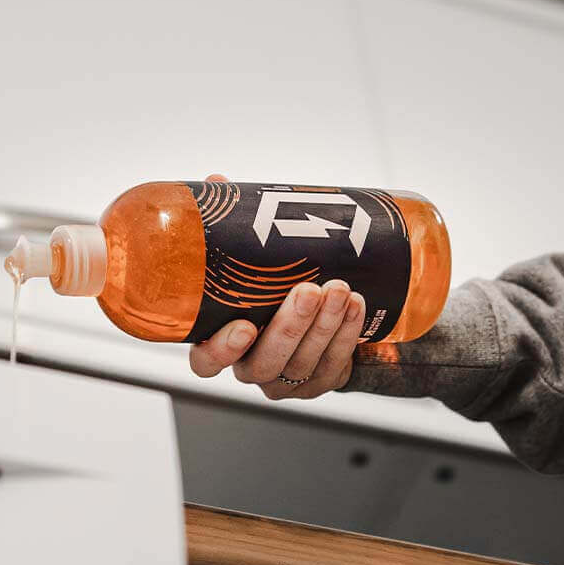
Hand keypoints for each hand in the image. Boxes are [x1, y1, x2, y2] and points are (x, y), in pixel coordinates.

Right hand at [189, 174, 365, 399]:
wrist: (315, 317)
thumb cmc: (270, 286)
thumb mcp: (249, 259)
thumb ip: (229, 229)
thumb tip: (217, 183)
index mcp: (222, 343)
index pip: (206, 363)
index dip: (221, 351)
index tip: (243, 326)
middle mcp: (251, 367)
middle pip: (265, 361)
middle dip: (290, 326)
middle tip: (308, 290)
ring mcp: (286, 380)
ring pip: (304, 362)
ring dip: (325, 325)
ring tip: (340, 289)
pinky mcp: (320, 381)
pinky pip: (334, 363)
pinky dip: (347, 333)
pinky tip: (357, 306)